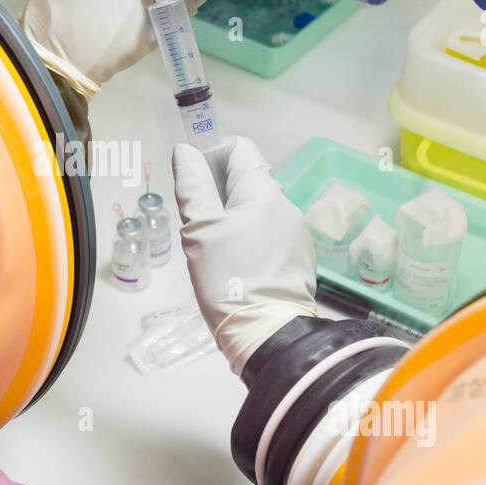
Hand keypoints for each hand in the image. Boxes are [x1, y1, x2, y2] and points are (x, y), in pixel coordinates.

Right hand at [172, 138, 317, 375]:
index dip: (214, 154)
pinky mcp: (299, 260)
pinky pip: (270, 237)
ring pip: (259, 212)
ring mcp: (297, 234)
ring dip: (236, 220)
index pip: (241, 149)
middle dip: (220, 193)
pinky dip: (251, 242)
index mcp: (263, 192)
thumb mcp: (200, 231)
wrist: (268, 334)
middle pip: (249, 182)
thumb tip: (186, 151)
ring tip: (216, 251)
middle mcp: (286, 206)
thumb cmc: (229, 278)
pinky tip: (238, 268)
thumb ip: (193, 187)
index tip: (195, 182)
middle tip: (198, 224)